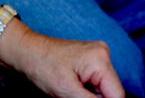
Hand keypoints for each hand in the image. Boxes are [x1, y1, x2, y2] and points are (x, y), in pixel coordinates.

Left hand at [0, 27, 123, 97]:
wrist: (28, 51)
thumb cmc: (42, 66)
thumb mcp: (67, 92)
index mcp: (100, 60)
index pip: (117, 94)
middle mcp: (103, 54)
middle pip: (112, 91)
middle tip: (73, 95)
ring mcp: (98, 55)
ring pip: (105, 88)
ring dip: (92, 97)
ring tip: (71, 93)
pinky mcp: (92, 60)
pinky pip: (98, 82)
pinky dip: (89, 91)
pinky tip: (74, 90)